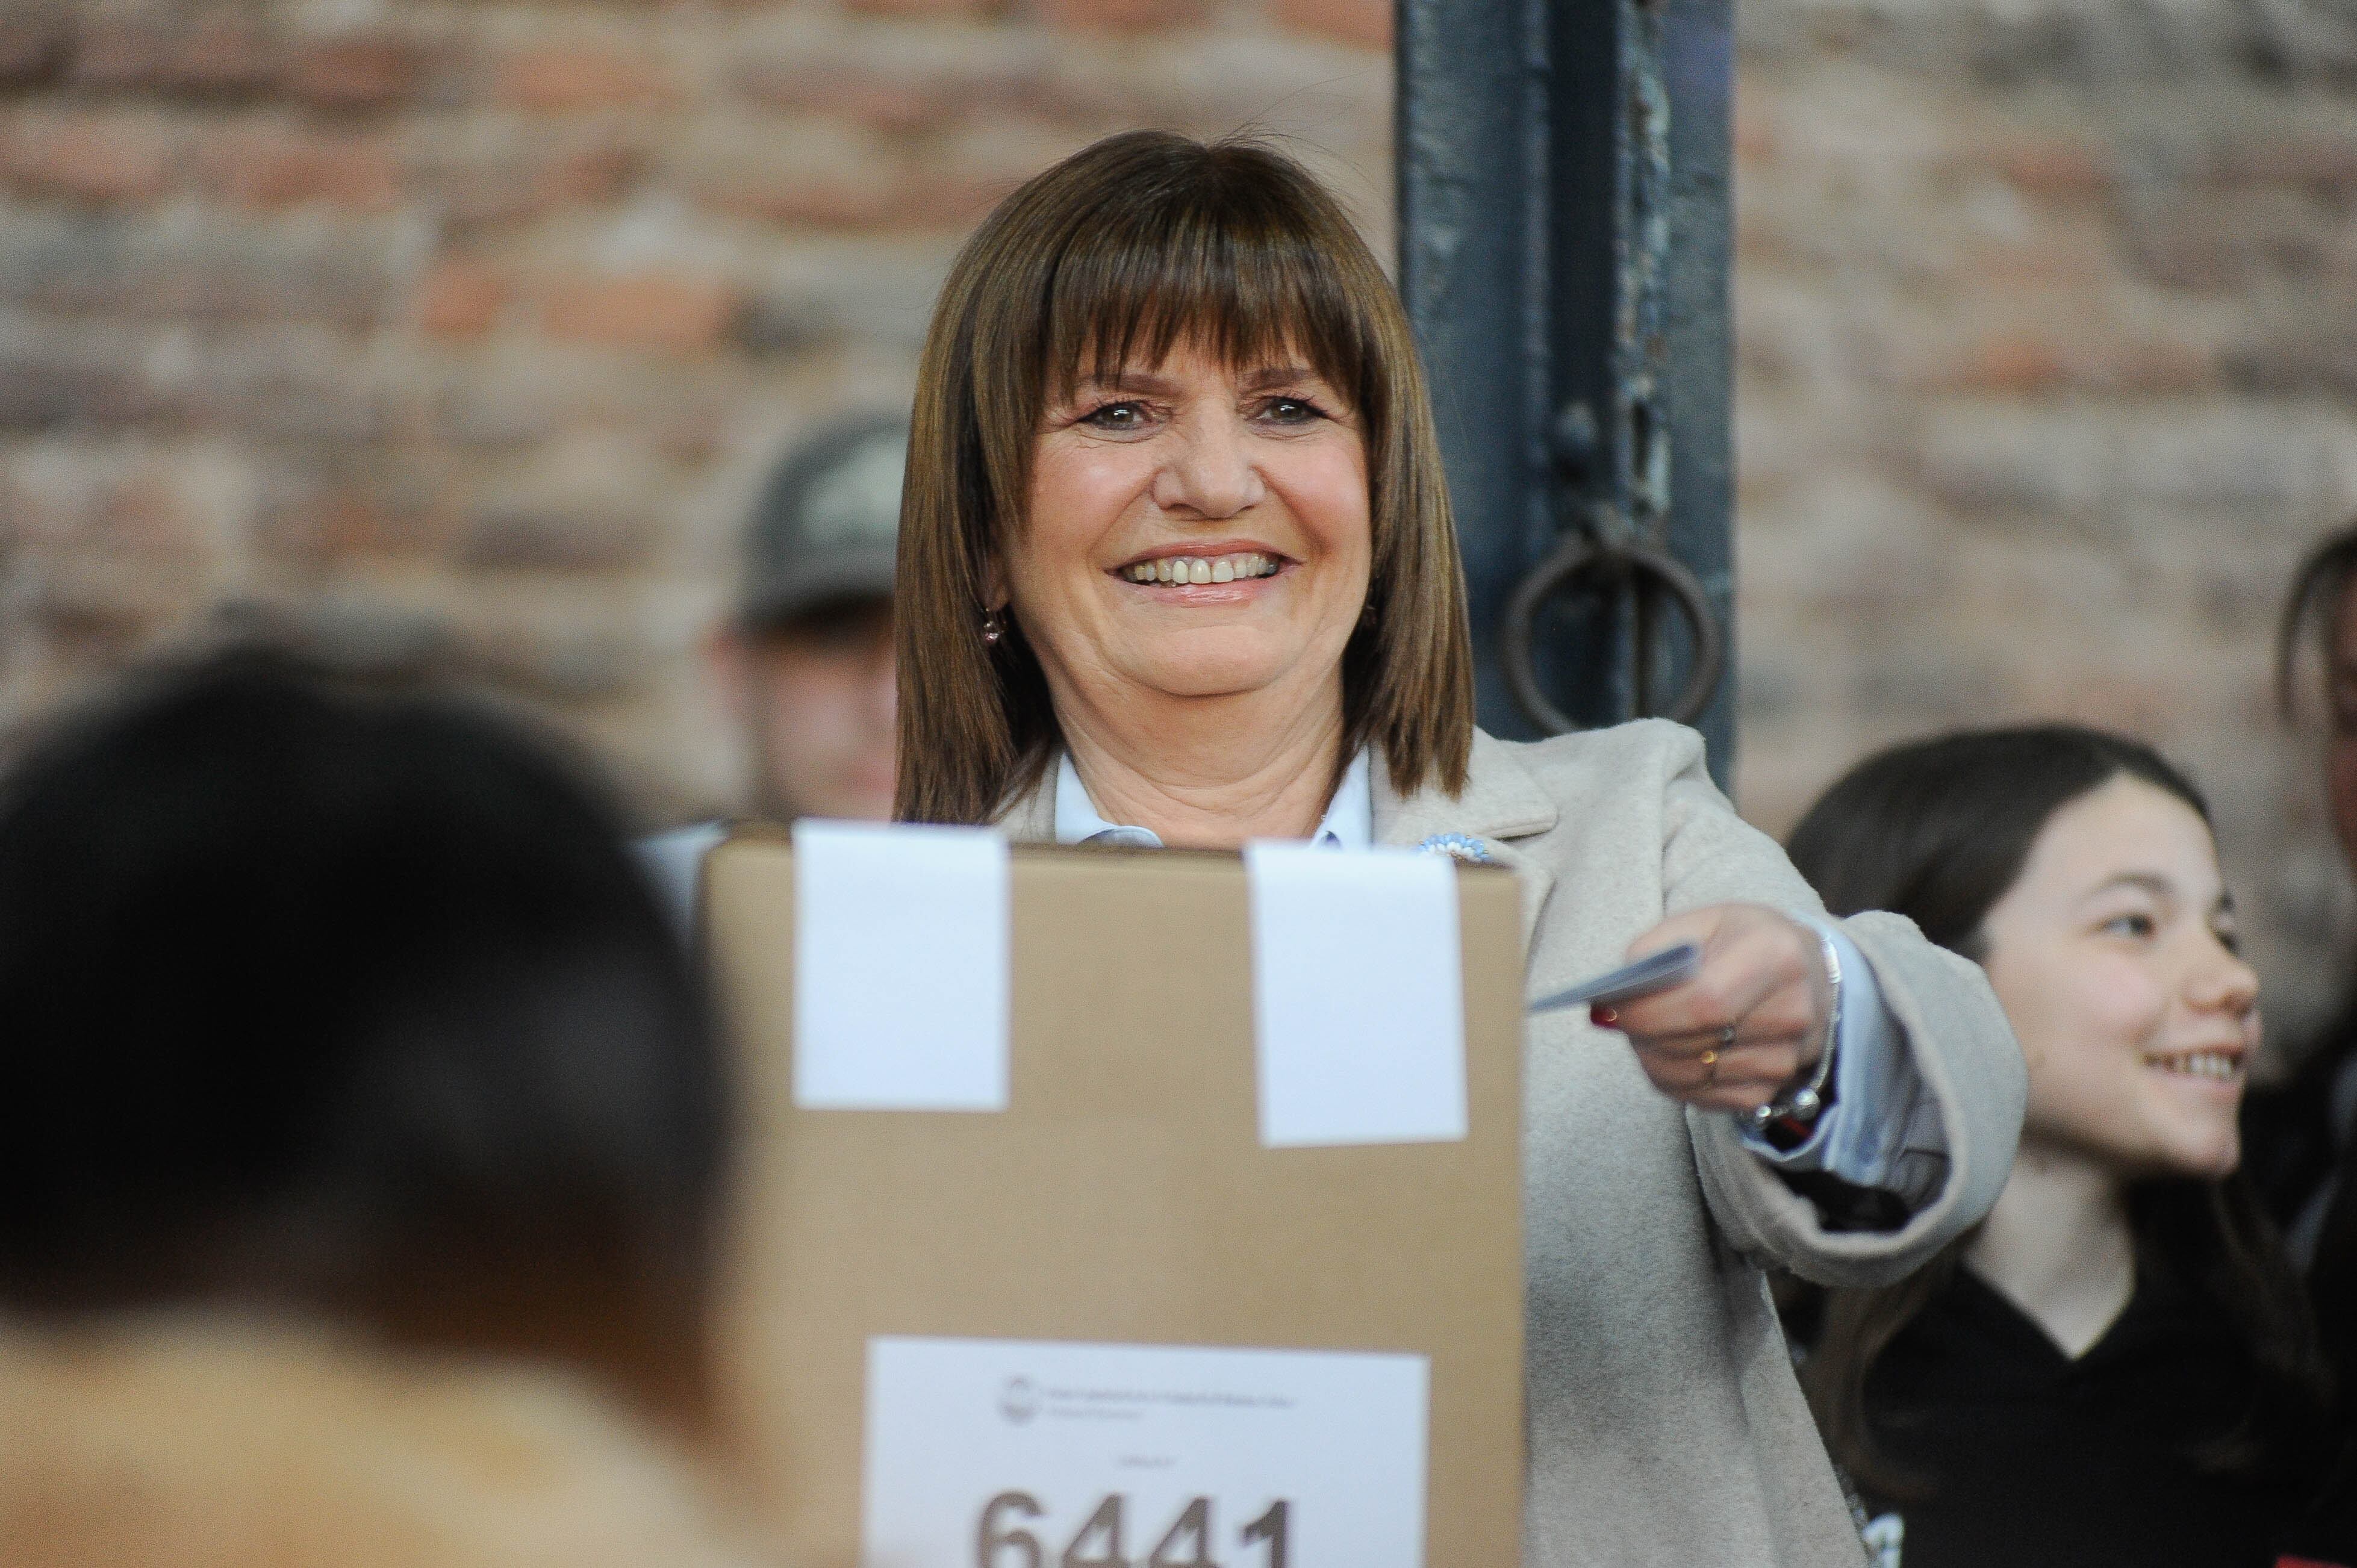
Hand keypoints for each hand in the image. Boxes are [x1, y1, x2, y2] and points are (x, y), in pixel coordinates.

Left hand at [1589, 903, 1831, 1113]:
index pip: (1702, 1004)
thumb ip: (1655, 951)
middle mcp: (1792, 1012)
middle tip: (1625, 1018)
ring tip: (1653, 1029)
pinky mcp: (1772, 1091)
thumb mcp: (1702, 923)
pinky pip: (1701, 1098)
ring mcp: (1786, 1058)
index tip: (1608, 1009)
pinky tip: (1676, 1051)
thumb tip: (1612, 999)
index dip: (1646, 1013)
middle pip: (1693, 1045)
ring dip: (1653, 1057)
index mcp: (1776, 956)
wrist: (1805, 974)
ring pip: (1690, 1076)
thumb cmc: (1743, 943)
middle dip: (1642, 1035)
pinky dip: (1674, 1079)